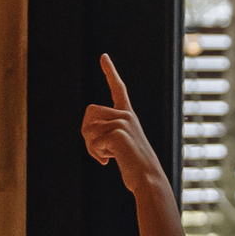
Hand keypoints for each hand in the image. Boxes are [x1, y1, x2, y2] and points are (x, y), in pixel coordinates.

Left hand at [80, 55, 169, 198]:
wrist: (148, 179)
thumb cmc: (134, 166)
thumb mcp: (120, 145)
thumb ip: (107, 133)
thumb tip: (87, 128)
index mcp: (128, 115)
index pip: (118, 88)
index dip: (110, 71)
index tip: (103, 56)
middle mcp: (126, 115)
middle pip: (89, 112)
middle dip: (86, 133)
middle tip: (99, 151)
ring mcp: (123, 122)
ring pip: (87, 128)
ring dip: (91, 147)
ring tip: (107, 156)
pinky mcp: (117, 133)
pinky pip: (93, 142)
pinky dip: (97, 155)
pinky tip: (109, 161)